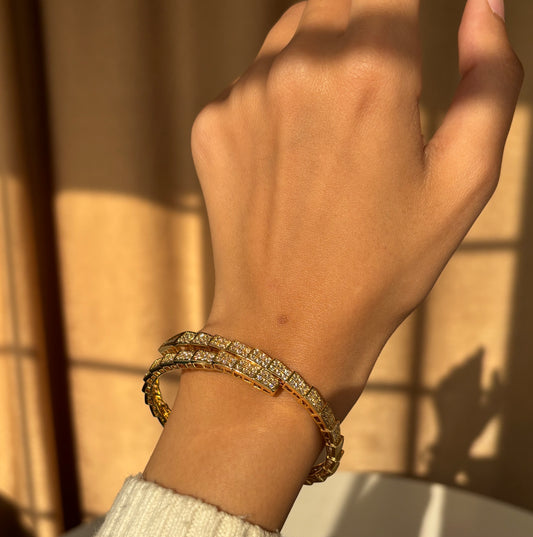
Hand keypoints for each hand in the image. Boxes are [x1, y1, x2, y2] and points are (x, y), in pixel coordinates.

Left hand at [191, 0, 521, 419]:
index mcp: (374, 70)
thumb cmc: (384, 267)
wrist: (290, 327)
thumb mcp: (464, 183)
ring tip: (340, 131)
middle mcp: (302, 66)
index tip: (410, 34)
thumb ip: (491, 80)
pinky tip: (295, 158)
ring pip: (292, 29)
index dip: (404, 3)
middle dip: (369, 19)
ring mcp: (246, 94)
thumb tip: (484, 8)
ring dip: (323, 54)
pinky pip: (253, 79)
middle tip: (383, 84)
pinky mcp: (212, 123)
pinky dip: (279, 96)